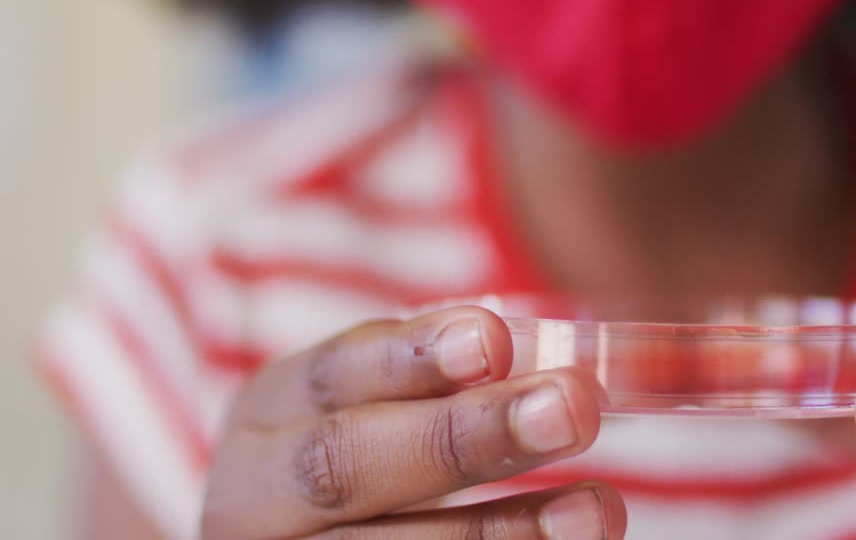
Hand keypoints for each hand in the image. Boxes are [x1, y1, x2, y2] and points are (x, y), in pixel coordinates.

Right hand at [201, 307, 626, 538]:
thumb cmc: (370, 455)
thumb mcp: (379, 405)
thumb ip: (450, 376)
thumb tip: (559, 361)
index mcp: (270, 415)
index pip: (330, 375)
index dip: (410, 358)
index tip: (494, 339)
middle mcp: (256, 499)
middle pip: (345, 468)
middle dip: (462, 438)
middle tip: (571, 409)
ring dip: (501, 532)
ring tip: (597, 509)